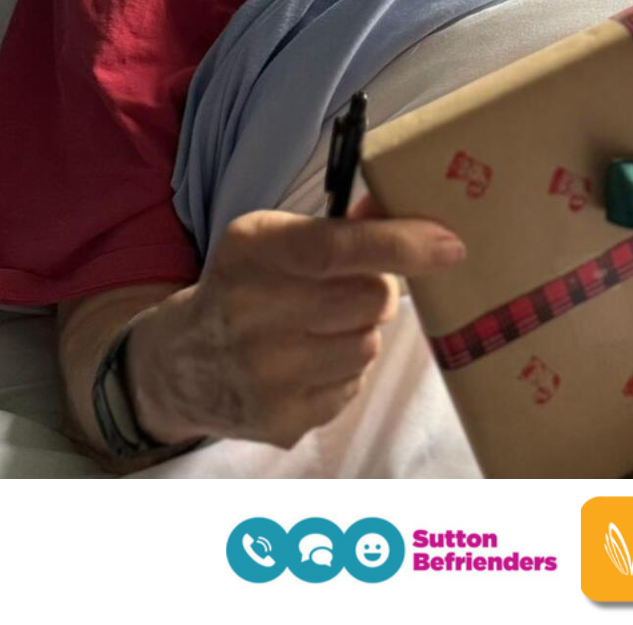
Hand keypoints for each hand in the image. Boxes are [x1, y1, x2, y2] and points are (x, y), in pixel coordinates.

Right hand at [125, 209, 464, 448]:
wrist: (182, 364)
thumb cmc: (245, 286)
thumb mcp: (272, 239)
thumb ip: (337, 228)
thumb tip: (400, 211)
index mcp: (251, 250)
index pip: (336, 248)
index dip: (399, 245)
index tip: (450, 245)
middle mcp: (250, 313)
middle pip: (370, 300)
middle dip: (376, 291)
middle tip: (348, 290)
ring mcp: (264, 375)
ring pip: (368, 346)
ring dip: (360, 333)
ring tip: (320, 328)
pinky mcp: (281, 421)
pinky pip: (352, 388)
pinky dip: (343, 373)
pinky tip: (308, 363)